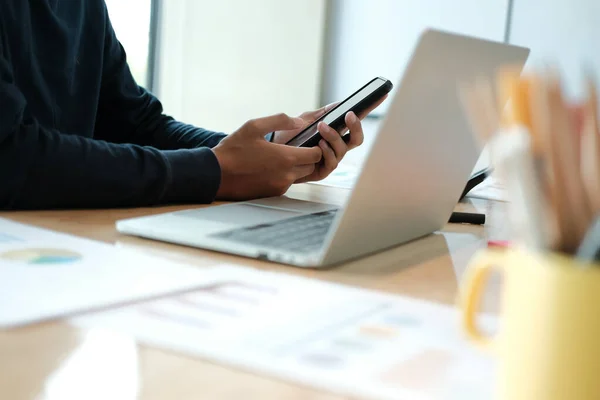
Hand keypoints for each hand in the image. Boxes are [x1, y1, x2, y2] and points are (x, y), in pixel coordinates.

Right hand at [212, 113, 322, 199]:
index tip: (310, 140)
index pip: (316, 154)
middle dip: (308, 156)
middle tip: (297, 146)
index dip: (316, 146)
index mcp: (285, 157)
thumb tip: (300, 122)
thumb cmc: (233, 149)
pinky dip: (284, 175)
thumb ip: (280, 120)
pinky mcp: (273, 194)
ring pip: (300, 176)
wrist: (215, 174)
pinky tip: (270, 166)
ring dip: (297, 166)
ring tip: (282, 155)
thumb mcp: (254, 126)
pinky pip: (287, 183)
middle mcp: (286, 175)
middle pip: (311, 166)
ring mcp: (280, 186)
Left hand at [272, 94, 387, 181]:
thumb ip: (322, 112)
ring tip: (322, 128)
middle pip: (356, 139)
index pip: (355, 121)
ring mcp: (330, 159)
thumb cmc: (289, 137)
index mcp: (336, 133)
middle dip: (356, 127)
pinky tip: (320, 145)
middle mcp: (337, 147)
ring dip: (334, 137)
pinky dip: (327, 152)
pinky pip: (331, 163)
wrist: (270, 152)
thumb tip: (338, 104)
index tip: (380, 95)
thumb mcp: (305, 119)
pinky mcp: (321, 171)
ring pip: (343, 150)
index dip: (370, 109)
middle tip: (349, 116)